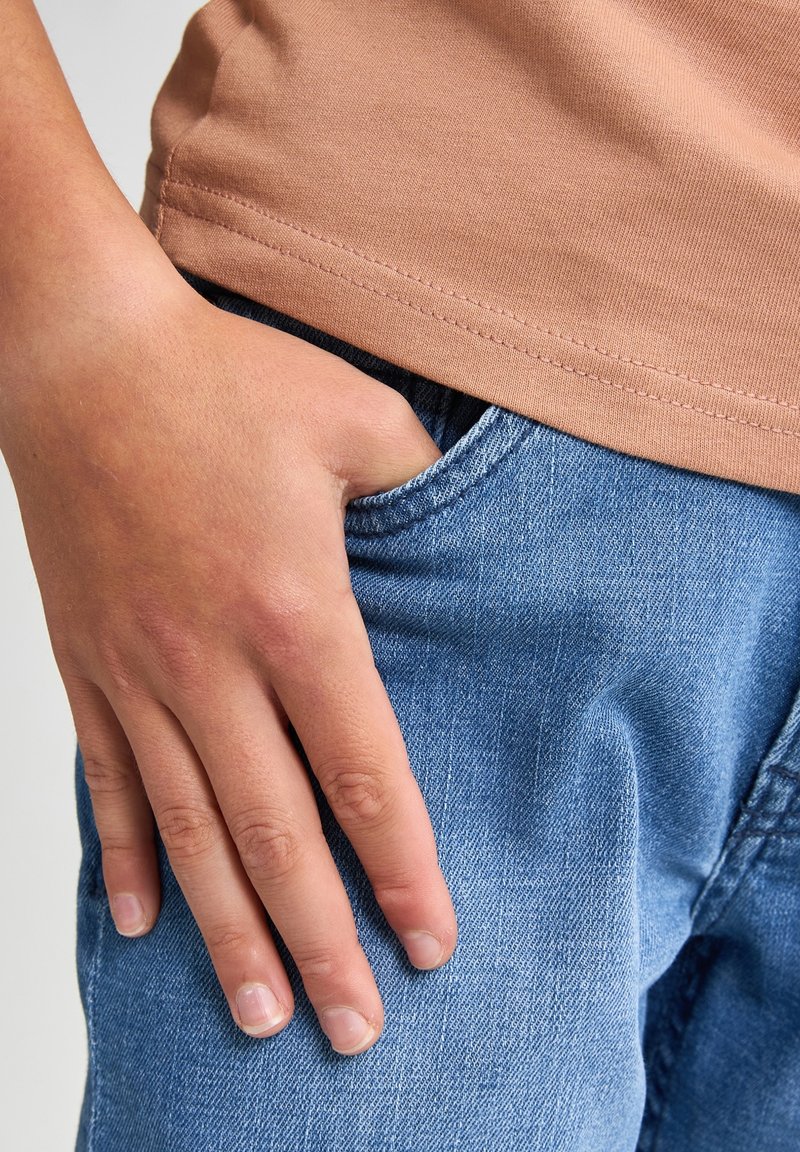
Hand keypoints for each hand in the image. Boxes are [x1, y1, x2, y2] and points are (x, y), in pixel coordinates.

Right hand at [0, 274, 457, 1054]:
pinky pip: (105, 783)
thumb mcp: (356, 418)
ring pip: (187, 833)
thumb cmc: (221, 379)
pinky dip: (124, 860)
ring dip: (227, 932)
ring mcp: (137, 672)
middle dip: (323, 941)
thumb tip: (470, 525)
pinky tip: (141, 925)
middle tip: (356, 1032)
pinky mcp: (84, 663)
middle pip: (276, 834)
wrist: (81, 353)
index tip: (431, 944)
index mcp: (294, 612)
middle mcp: (210, 664)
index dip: (402, 868)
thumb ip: (423, 487)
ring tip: (259, 1014)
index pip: (362, 773)